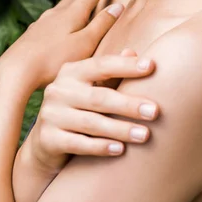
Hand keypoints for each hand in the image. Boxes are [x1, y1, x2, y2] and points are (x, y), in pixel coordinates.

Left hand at [0, 0, 125, 89]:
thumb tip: (117, 6)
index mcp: (72, 13)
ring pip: (62, 6)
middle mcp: (56, 13)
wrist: (16, 70)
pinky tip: (60, 27)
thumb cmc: (54, 60)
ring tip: (84, 7)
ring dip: (75, 3)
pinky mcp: (33, 34)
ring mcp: (42, 23)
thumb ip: (101, 25)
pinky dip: (63, 17)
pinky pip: (52, 18)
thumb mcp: (85, 44)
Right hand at [23, 49, 159, 173]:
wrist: (45, 143)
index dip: (126, 66)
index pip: (101, 66)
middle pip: (99, 97)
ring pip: (91, 122)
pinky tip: (121, 150)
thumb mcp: (91, 87)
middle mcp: (58, 90)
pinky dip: (101, 147)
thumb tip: (133, 52)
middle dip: (129, 104)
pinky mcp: (48, 139)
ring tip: (145, 135)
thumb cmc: (78, 109)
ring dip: (120, 129)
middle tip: (155, 111)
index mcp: (71, 72)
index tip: (152, 66)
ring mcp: (51, 114)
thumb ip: (111, 72)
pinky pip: (79, 143)